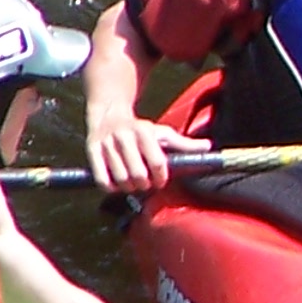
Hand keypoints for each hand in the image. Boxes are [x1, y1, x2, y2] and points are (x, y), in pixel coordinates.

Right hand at [87, 112, 204, 192]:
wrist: (108, 114)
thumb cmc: (141, 129)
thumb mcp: (162, 133)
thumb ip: (184, 143)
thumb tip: (209, 147)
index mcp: (144, 131)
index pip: (157, 162)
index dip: (161, 177)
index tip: (161, 181)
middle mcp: (124, 136)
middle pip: (137, 175)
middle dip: (144, 185)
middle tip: (146, 184)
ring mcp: (106, 144)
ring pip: (120, 179)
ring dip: (129, 188)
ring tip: (133, 185)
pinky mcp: (92, 151)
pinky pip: (101, 180)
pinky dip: (111, 188)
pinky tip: (117, 185)